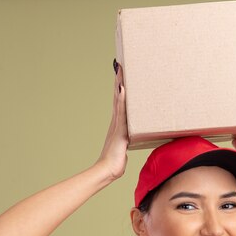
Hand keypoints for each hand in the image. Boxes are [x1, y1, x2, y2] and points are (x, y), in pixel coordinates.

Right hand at [97, 59, 128, 179]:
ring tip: (121, 70)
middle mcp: (117, 121)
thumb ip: (125, 142)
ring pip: (119, 101)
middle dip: (119, 81)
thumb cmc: (115, 162)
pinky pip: (121, 112)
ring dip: (120, 85)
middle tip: (120, 65)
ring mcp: (117, 125)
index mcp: (118, 124)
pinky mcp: (119, 130)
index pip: (120, 103)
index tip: (121, 75)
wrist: (107, 170)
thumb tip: (127, 142)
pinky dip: (121, 100)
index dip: (120, 89)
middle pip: (117, 97)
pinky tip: (123, 89)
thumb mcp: (123, 147)